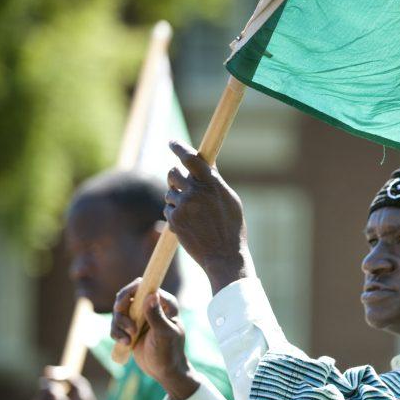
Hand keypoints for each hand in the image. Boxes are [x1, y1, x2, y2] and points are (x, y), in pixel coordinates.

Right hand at [111, 283, 199, 399]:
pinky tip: (126, 344)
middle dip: (121, 310)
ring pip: (118, 311)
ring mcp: (139, 317)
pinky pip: (115, 324)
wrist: (164, 371)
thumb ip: (156, 315)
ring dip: (119, 325)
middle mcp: (151, 306)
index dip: (130, 291)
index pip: (145, 286)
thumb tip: (151, 295)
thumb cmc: (169, 352)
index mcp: (164, 303)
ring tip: (129, 340)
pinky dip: (117, 333)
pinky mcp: (130, 328)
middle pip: (126, 296)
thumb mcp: (164, 334)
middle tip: (128, 326)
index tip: (122, 304)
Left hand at [165, 140, 251, 293]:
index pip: (190, 158)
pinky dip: (175, 214)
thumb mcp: (230, 200)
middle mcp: (196, 191)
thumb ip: (215, 181)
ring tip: (194, 214)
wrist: (224, 256)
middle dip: (175, 177)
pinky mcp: (174, 219)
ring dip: (177, 198)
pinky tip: (190, 224)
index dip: (179, 148)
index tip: (172, 143)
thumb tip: (206, 164)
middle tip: (180, 184)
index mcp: (212, 184)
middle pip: (173, 173)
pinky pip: (168, 208)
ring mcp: (183, 206)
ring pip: (169, 192)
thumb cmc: (231, 228)